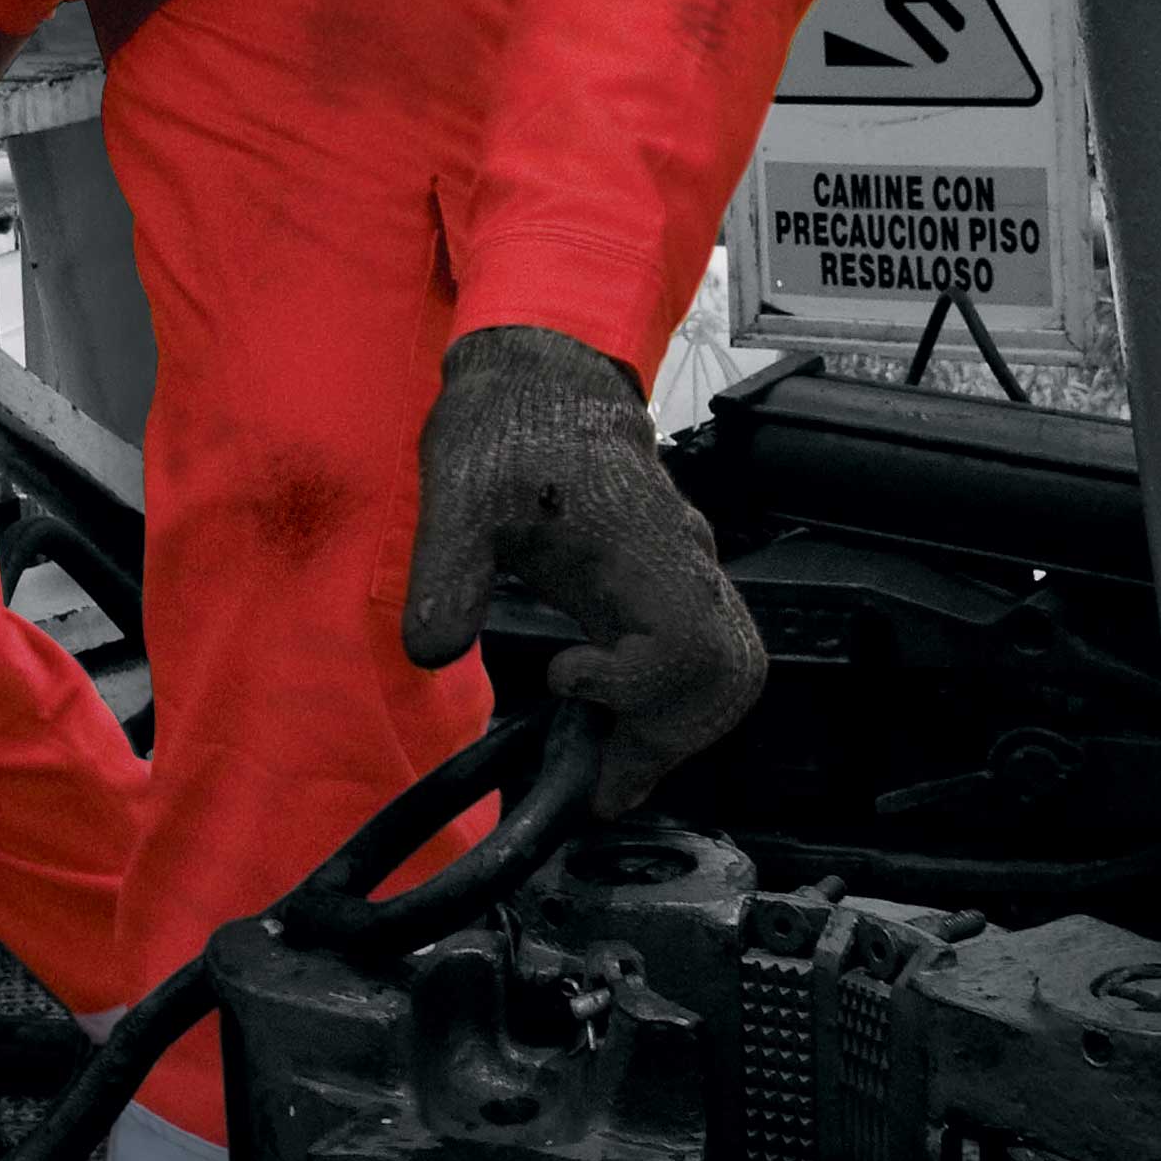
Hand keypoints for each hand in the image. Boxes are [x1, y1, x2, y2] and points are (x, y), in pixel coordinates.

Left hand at [401, 322, 764, 818]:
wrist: (541, 376)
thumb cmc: (506, 428)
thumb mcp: (458, 496)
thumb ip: (448, 572)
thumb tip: (431, 653)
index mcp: (640, 544)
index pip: (686, 645)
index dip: (635, 685)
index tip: (562, 679)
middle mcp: (683, 561)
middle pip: (724, 676)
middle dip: (665, 739)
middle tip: (598, 784)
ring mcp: (690, 570)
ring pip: (728, 670)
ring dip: (676, 728)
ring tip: (610, 768)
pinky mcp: (678, 578)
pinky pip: (710, 653)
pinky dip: (678, 701)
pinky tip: (618, 719)